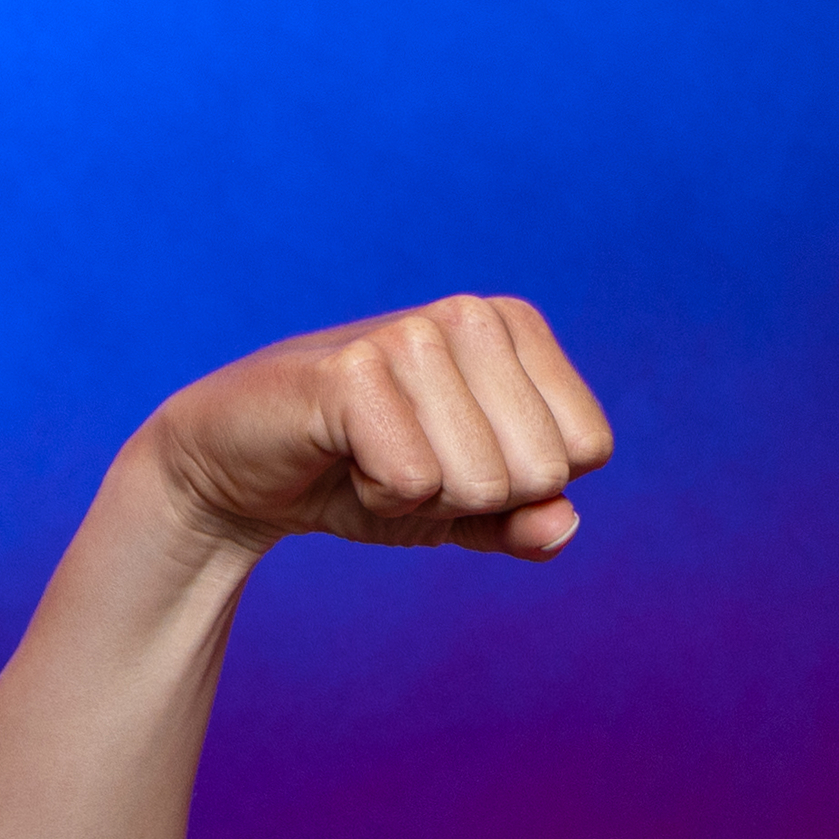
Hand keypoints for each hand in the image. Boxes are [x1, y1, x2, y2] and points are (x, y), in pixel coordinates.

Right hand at [137, 295, 613, 560]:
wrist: (249, 471)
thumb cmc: (370, 475)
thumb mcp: (468, 509)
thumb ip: (527, 522)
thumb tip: (564, 525)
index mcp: (516, 327)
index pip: (590, 448)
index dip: (526, 485)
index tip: (458, 456)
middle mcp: (471, 313)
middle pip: (543, 470)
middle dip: (477, 496)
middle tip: (411, 460)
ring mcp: (412, 334)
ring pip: (483, 482)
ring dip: (425, 498)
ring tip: (374, 455)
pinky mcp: (353, 371)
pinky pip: (415, 482)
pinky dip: (380, 498)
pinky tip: (344, 456)